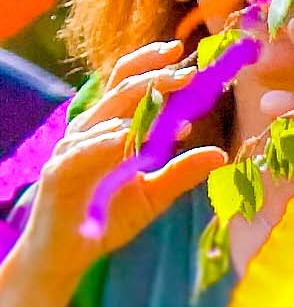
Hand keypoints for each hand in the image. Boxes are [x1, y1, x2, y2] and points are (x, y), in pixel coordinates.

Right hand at [3, 51, 236, 306]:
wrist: (67, 255)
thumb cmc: (106, 219)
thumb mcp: (154, 195)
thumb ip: (182, 173)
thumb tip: (221, 153)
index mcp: (107, 130)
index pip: (126, 84)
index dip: (150, 64)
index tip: (181, 52)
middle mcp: (87, 132)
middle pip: (120, 91)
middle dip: (156, 78)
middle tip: (190, 73)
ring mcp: (71, 150)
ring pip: (105, 116)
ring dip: (141, 107)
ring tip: (175, 102)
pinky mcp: (59, 173)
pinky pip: (85, 151)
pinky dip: (109, 142)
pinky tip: (130, 137)